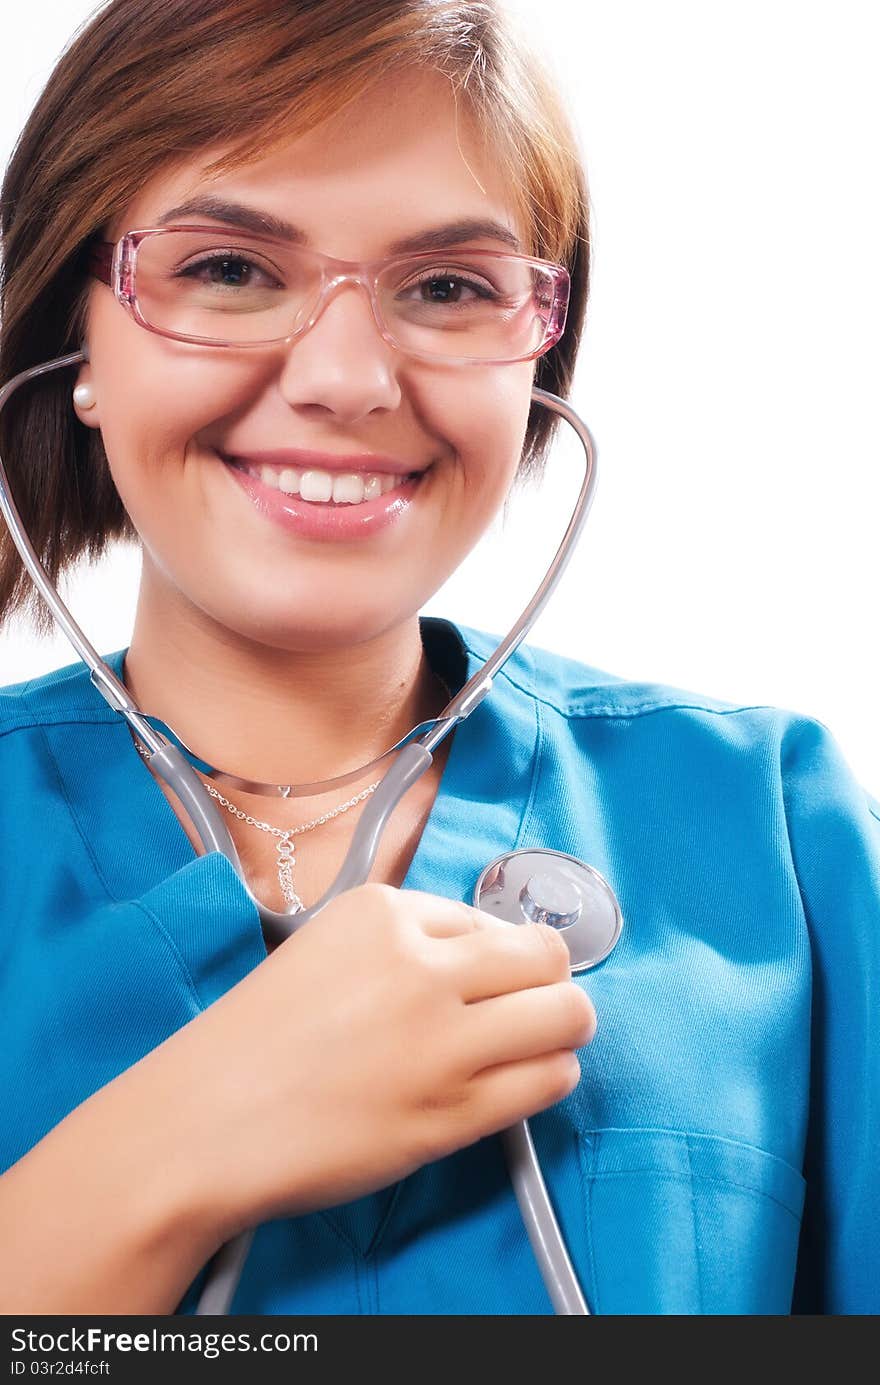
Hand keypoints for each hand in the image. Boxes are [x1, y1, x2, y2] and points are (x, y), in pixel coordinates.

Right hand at [161, 882, 595, 1238]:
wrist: (206, 1123)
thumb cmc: (257, 1041)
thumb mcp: (326, 949)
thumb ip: (405, 943)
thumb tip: (489, 955)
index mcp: (383, 914)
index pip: (489, 919)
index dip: (493, 955)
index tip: (475, 984)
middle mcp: (421, 966)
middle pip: (546, 956)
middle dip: (547, 981)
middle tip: (524, 1008)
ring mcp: (442, 1041)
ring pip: (568, 1014)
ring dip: (560, 1028)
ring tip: (532, 1044)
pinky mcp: (453, 1112)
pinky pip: (551, 1078)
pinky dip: (548, 1076)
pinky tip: (516, 1082)